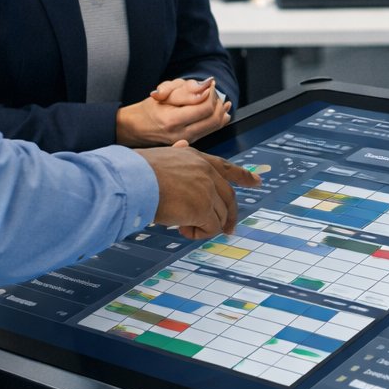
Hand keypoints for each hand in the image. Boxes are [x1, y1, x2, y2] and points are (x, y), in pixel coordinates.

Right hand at [116, 78, 231, 146]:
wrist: (135, 127)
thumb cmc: (149, 108)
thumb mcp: (165, 92)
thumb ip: (186, 90)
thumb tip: (207, 86)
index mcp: (173, 120)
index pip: (205, 107)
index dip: (211, 93)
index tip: (209, 84)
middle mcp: (181, 134)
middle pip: (214, 118)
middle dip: (218, 101)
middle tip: (213, 91)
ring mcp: (186, 141)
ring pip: (215, 126)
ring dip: (220, 110)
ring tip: (219, 98)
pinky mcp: (189, 142)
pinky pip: (210, 131)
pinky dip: (219, 119)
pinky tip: (223, 111)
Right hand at [136, 143, 260, 238]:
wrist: (130, 180)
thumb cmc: (136, 172)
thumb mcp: (162, 158)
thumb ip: (178, 161)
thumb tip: (182, 154)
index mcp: (196, 157)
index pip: (226, 167)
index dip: (243, 176)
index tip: (258, 182)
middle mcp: (205, 171)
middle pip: (229, 197)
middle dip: (230, 216)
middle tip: (229, 230)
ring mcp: (206, 189)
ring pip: (220, 216)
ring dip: (205, 226)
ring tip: (184, 227)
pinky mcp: (203, 207)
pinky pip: (211, 228)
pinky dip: (199, 234)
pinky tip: (183, 230)